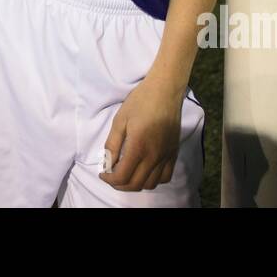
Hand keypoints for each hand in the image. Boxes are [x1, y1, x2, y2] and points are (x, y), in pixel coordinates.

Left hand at [98, 77, 184, 191]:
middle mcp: (154, 156)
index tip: (103, 173)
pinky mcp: (174, 153)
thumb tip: (107, 163)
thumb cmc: (140, 102)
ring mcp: (166, 156)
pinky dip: (153, 180)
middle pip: (135, 184)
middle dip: (119, 184)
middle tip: (111, 176)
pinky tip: (144, 171)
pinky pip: (165, 177)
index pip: (122, 176)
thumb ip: (112, 145)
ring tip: (126, 174)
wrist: (164, 91)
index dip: (109, 179)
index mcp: (138, 147)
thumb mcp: (119, 120)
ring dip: (136, 184)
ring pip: (150, 184)